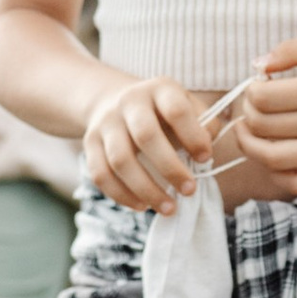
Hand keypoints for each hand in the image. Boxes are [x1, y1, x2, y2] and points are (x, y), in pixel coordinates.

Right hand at [82, 78, 215, 213]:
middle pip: (145, 136)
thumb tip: (206, 152)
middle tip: (189, 190)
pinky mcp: (89, 143)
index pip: (176, 110)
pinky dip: (122, 195)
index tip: (206, 159)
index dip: (193, 136)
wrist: (116, 101)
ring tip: (169, 208)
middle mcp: (129, 102)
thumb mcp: (188, 106)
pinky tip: (142, 205)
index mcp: (159, 89)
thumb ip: (205, 125)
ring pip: (120, 160)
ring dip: (146, 189)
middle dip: (170, 169)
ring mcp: (106, 123)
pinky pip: (101, 174)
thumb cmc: (163, 113)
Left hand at [227, 36, 296, 197]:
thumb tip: (259, 64)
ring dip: (250, 145)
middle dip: (247, 112)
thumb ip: (294, 48)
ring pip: (273, 159)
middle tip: (253, 103)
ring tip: (249, 131)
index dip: (251, 90)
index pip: (265, 98)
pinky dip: (275, 173)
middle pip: (263, 126)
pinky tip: (272, 155)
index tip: (259, 84)